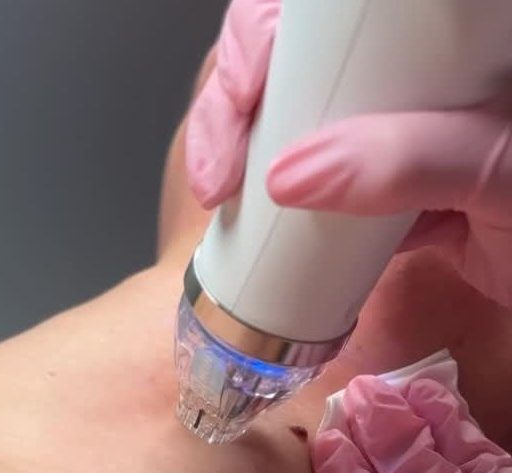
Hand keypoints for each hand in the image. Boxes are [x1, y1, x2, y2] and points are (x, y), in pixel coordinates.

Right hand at [187, 0, 511, 308]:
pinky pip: (319, 183)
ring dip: (251, 162)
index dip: (262, 41)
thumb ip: (409, 160)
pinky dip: (284, 207)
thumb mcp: (498, 172)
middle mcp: (408, 78)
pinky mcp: (386, 184)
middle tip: (217, 176)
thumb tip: (287, 177)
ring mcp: (392, 133)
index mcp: (446, 41)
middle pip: (294, 68)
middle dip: (237, 113)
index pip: (326, 13)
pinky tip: (264, 224)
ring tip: (225, 199)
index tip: (238, 103)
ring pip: (295, 126)